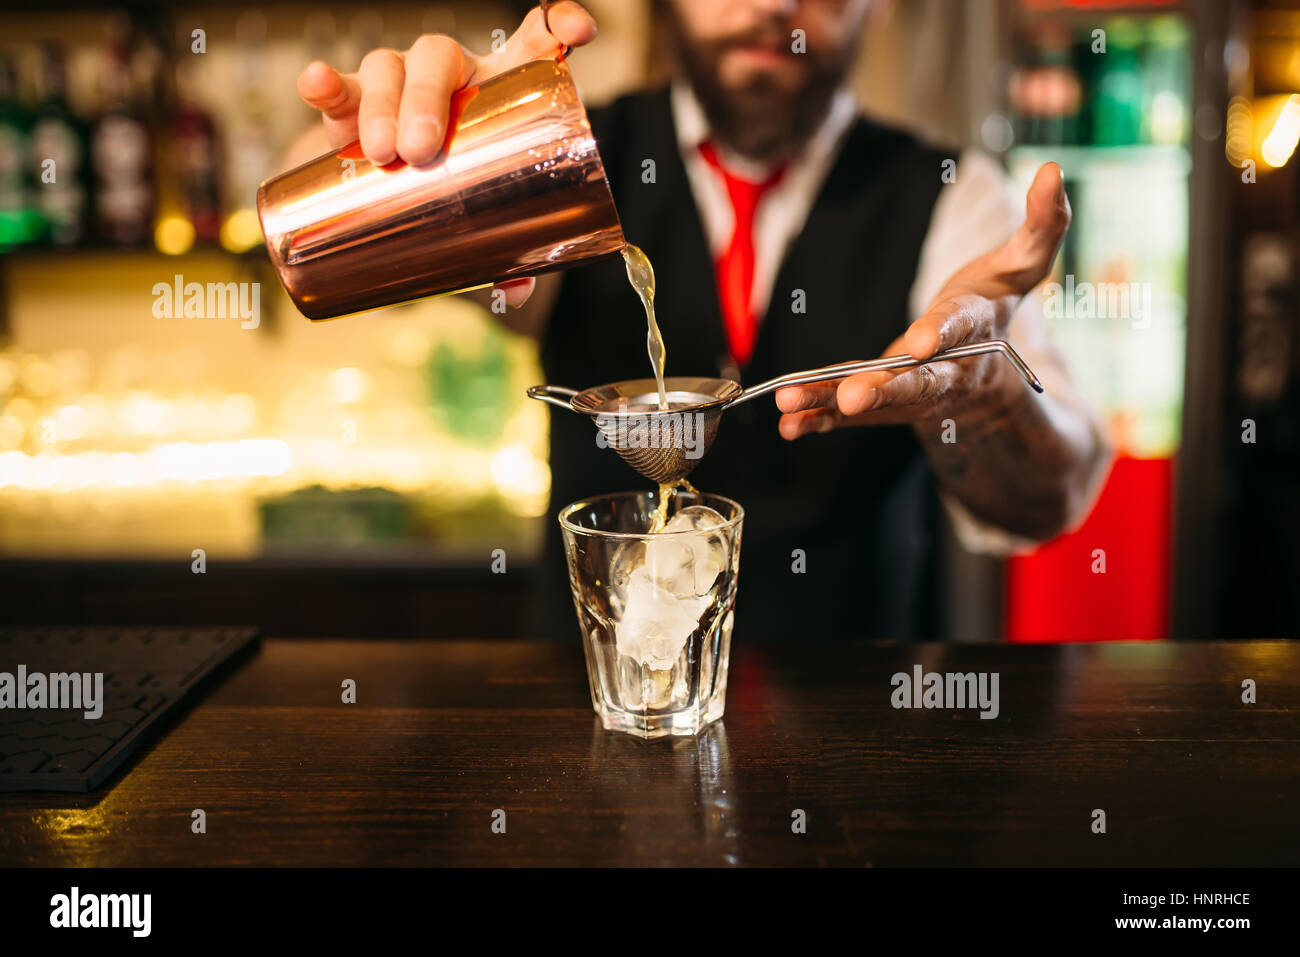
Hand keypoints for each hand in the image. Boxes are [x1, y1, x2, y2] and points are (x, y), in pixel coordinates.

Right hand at [295, 1, 597, 307]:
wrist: (392, 188)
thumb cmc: (455, 191)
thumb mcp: (483, 217)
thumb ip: (506, 253)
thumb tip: (516, 290)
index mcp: (498, 90)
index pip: (534, 42)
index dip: (558, 26)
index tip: (576, 32)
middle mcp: (450, 75)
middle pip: (440, 58)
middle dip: (428, 101)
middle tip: (423, 150)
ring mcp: (399, 82)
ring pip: (388, 69)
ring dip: (383, 104)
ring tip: (383, 152)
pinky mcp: (353, 102)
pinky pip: (339, 85)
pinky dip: (325, 84)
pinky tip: (316, 84)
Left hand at [775, 161, 1070, 437]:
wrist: (987, 372)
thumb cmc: (996, 302)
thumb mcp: (1024, 261)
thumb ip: (1042, 224)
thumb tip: (1053, 172)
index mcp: (979, 329)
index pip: (959, 329)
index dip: (940, 334)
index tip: (919, 343)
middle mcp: (948, 370)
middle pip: (917, 383)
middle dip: (884, 390)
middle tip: (852, 398)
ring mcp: (913, 394)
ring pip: (873, 401)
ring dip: (829, 404)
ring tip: (789, 405)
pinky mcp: (883, 403)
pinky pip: (848, 415)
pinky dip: (817, 419)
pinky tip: (786, 424)